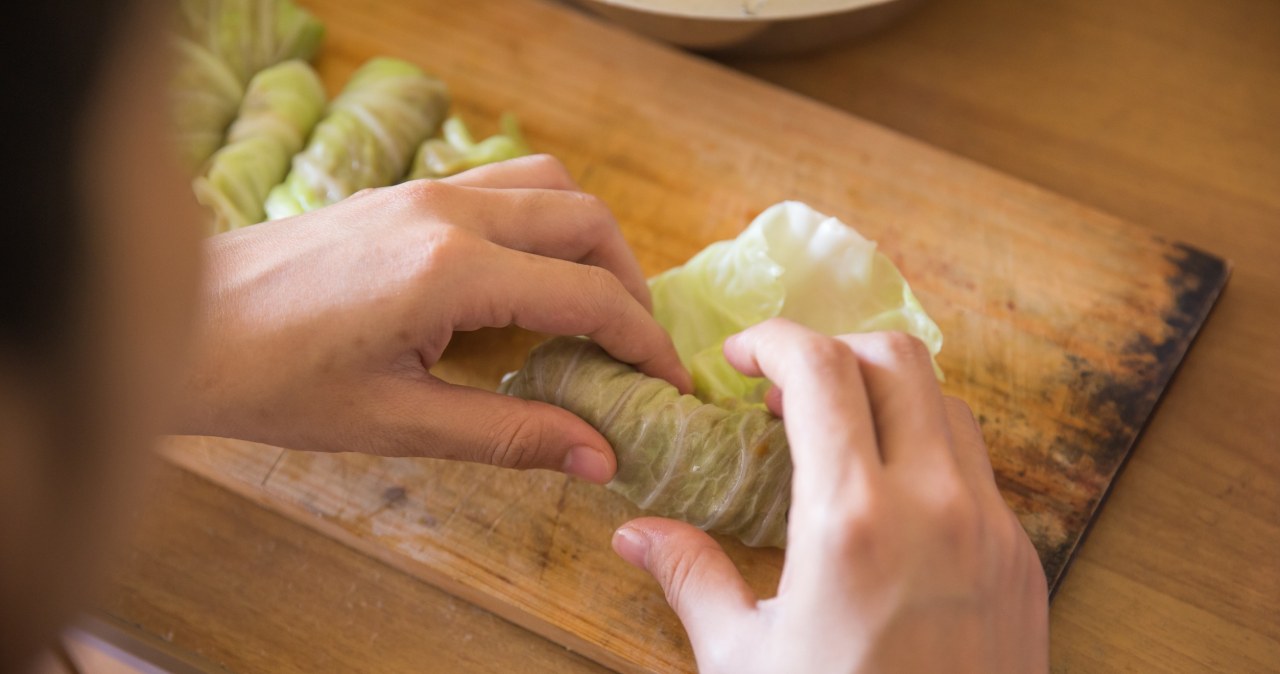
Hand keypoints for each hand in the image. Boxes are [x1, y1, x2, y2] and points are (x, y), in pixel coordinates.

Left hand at [178, 155, 689, 482]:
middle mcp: (447, 213)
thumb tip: (599, 457)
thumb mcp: (395, 422)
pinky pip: (502, 185)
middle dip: (629, 283)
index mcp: (450, 271)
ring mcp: (421, 192)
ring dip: (589, 240)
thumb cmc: (271, 382)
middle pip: (584, 220)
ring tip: (594, 306)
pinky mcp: (401, 194)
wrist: (180, 327)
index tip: (669, 384)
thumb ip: (508, 436)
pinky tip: (526, 279)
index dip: (643, 342)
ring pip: (548, 185)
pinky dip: (541, 222)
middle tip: (637, 348)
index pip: (585, 295)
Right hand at [611, 319, 1048, 671]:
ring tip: (834, 437)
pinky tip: (886, 498)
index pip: (821, 370)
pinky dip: (928, 447)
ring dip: (887, 395)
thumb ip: (691, 579)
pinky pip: (978, 467)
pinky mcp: (1024, 563)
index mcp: (850, 522)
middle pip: (897, 357)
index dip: (773, 340)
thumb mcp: (742, 663)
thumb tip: (635, 535)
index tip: (737, 358)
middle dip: (832, 350)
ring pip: (947, 404)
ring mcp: (992, 532)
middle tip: (782, 391)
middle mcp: (935, 507)